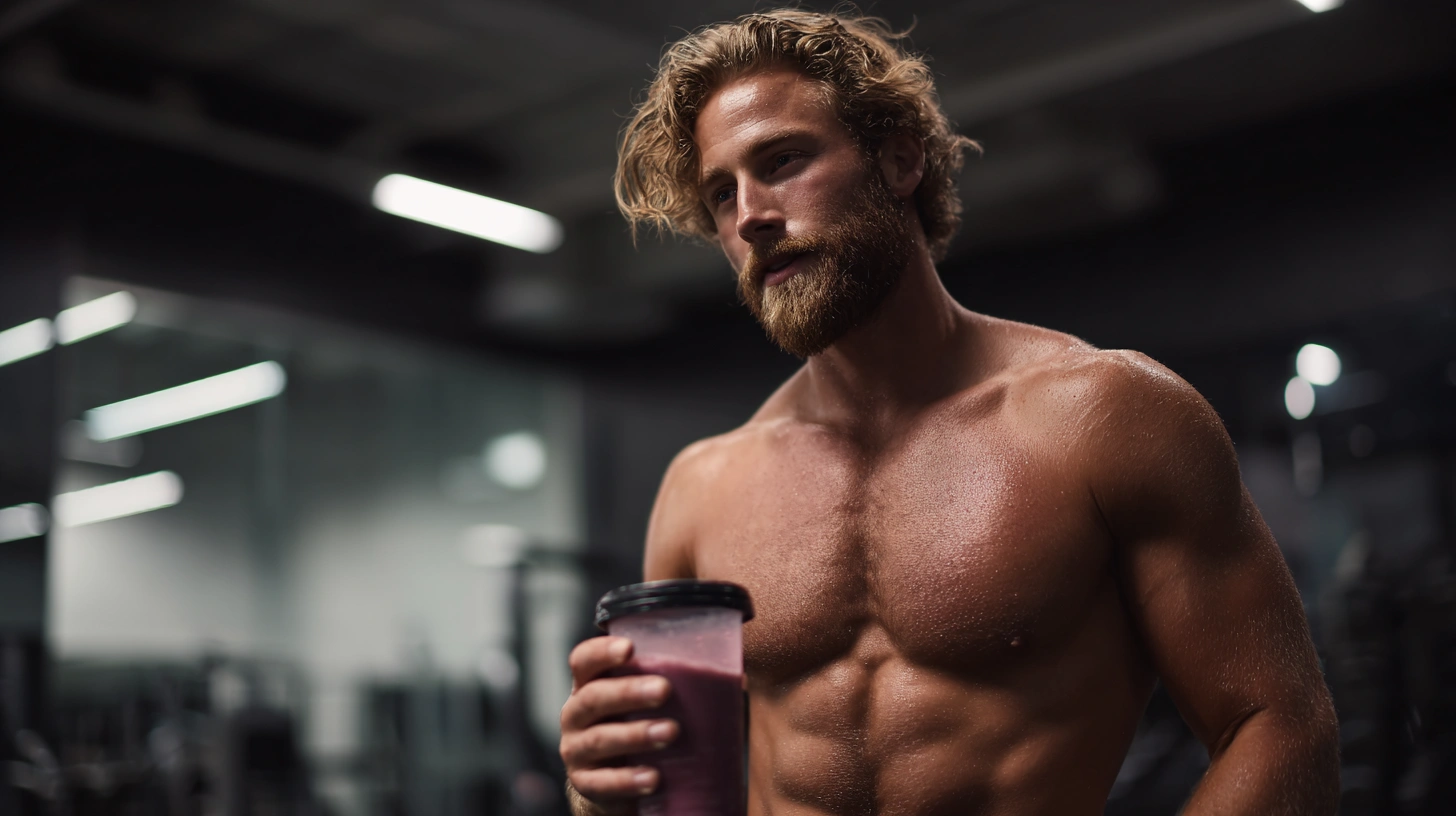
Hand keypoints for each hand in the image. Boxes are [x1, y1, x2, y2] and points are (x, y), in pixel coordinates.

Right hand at [560, 636, 677, 810]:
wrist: (614, 782)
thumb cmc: (636, 726)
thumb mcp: (646, 705)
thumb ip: (676, 686)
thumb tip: (736, 680)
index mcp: (589, 685)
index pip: (584, 660)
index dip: (602, 652)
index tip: (630, 648)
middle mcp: (575, 714)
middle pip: (594, 697)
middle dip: (629, 692)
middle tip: (664, 690)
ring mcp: (576, 749)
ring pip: (600, 739)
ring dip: (635, 734)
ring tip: (670, 732)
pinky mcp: (584, 783)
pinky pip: (602, 782)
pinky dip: (627, 780)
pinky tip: (653, 777)